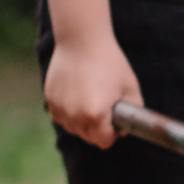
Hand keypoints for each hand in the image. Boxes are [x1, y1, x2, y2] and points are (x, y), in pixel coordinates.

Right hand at [44, 33, 141, 147]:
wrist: (81, 41)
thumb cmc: (110, 63)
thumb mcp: (131, 88)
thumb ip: (134, 111)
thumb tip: (125, 129)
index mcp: (96, 115)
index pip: (104, 142)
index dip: (113, 133)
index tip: (115, 121)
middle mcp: (74, 116)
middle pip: (88, 137)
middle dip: (98, 128)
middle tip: (105, 107)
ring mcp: (59, 108)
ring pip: (73, 128)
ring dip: (82, 121)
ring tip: (91, 99)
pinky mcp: (49, 100)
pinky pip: (61, 116)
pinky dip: (69, 111)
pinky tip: (77, 94)